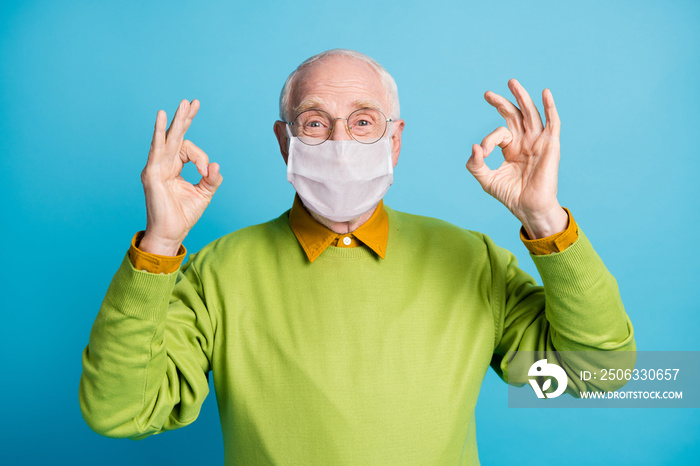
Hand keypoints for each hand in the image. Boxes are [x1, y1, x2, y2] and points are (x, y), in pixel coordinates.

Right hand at [139, 99, 222, 255]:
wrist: (171, 234)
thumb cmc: (183, 215)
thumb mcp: (204, 194)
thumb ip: (212, 179)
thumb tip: (216, 165)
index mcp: (173, 167)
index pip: (188, 149)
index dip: (201, 157)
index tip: (206, 171)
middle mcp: (163, 164)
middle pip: (175, 136)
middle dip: (185, 118)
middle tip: (193, 102)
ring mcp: (156, 167)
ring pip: (167, 139)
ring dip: (176, 121)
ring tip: (183, 105)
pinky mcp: (152, 174)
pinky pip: (156, 150)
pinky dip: (159, 133)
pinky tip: (162, 119)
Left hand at [466, 79, 567, 238]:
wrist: (528, 208)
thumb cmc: (510, 195)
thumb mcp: (486, 179)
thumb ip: (475, 164)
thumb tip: (473, 146)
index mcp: (512, 147)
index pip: (499, 132)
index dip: (488, 140)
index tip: (481, 154)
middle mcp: (526, 141)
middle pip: (515, 114)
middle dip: (502, 102)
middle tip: (487, 94)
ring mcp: (539, 142)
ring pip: (531, 114)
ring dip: (522, 97)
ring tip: (512, 82)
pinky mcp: (551, 146)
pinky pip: (553, 123)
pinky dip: (550, 107)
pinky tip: (545, 93)